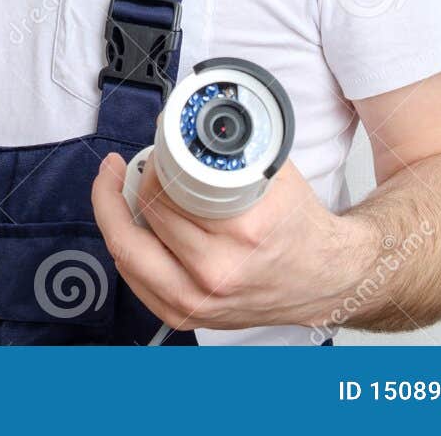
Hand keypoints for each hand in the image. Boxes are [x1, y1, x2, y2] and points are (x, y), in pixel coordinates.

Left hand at [91, 152, 373, 330]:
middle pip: (142, 222)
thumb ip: (233, 148)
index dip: (152, 167)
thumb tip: (190, 123)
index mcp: (242, 234)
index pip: (169, 194)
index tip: (150, 153)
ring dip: (114, 217)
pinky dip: (124, 250)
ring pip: (128, 255)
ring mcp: (200, 303)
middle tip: (123, 168)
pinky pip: (135, 282)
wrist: (326, 278)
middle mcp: (217, 274)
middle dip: (124, 188)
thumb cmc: (299, 227)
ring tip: (116, 190)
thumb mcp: (273, 174)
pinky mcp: (188, 318)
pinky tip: (124, 227)